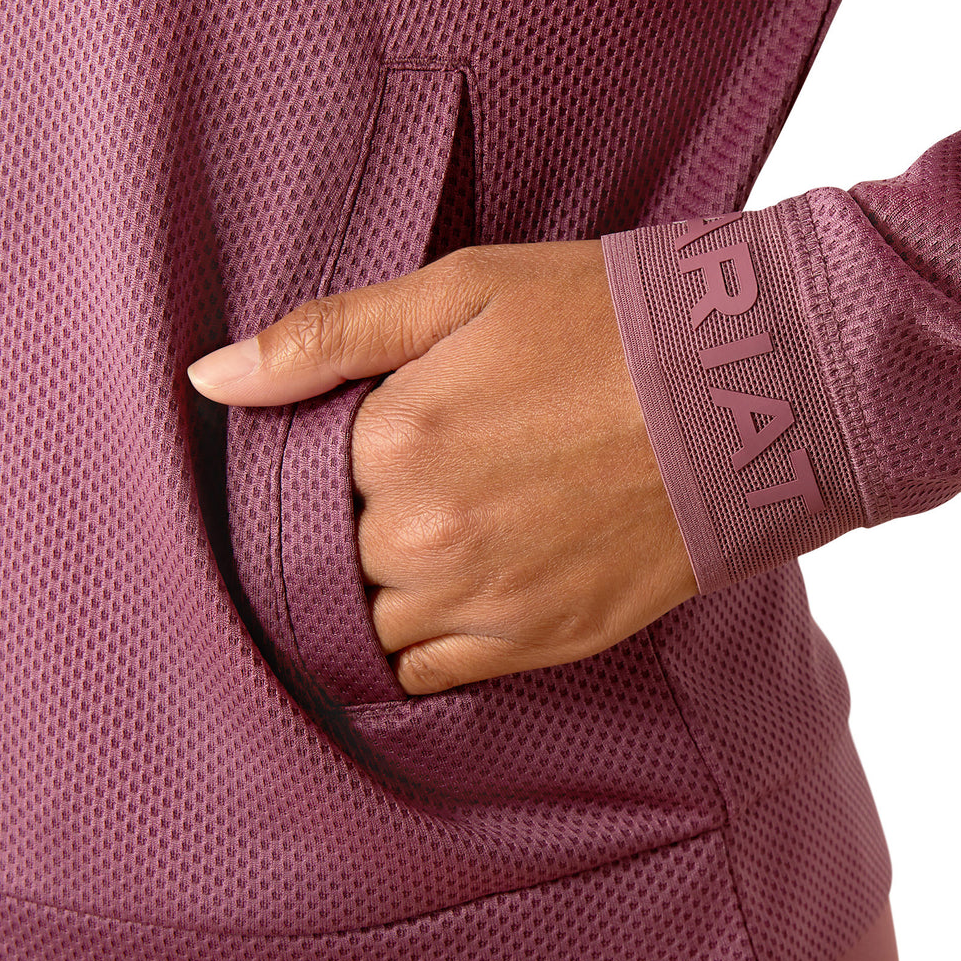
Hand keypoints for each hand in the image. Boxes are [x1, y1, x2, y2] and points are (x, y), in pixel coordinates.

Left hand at [187, 240, 698, 694]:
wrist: (749, 391)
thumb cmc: (610, 324)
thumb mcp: (465, 289)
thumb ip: (328, 337)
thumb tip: (212, 380)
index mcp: (393, 439)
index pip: (296, 484)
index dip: (325, 461)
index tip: (370, 440)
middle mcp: (425, 535)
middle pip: (333, 559)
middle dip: (353, 526)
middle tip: (420, 480)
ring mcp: (484, 599)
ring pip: (373, 623)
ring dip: (385, 587)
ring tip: (441, 533)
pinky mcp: (541, 640)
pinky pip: (433, 672)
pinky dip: (424, 643)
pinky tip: (457, 593)